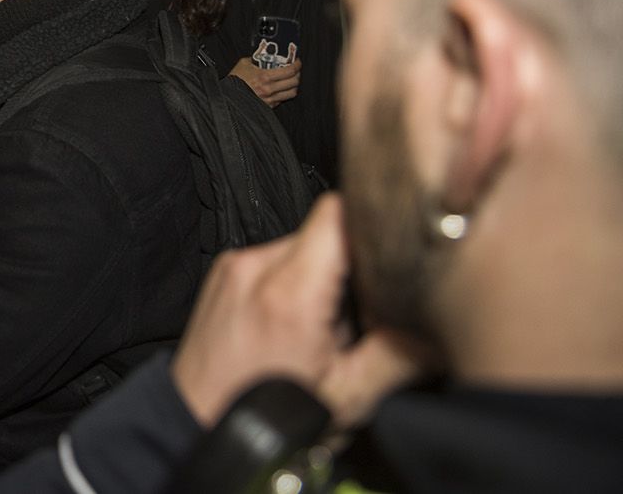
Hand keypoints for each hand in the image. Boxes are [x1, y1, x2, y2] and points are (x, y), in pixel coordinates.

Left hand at [170, 195, 428, 430]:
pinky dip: (294, 284)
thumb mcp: (348, 396)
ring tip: (321, 331)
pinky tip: (294, 327)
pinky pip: (275, 260)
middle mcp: (255, 267)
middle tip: (355, 322)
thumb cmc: (267, 418)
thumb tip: (442, 327)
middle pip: (325, 233)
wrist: (198, 426)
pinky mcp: (223, 274)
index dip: (374, 227)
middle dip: (351, 270)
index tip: (393, 259)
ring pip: (302, 246)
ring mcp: (234, 267)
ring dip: (322, 279)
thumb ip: (400, 354)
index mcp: (288, 291)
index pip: (338, 214)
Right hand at [229, 46, 301, 106]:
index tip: (297, 61)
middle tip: (295, 69)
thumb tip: (263, 55)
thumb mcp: (243, 64)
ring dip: (294, 85)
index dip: (297, 64)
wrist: (226, 96)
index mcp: (265, 77)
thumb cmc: (233, 81)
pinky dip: (284, 93)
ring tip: (291, 80)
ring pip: (292, 92)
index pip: (290, 70)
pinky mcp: (268, 106)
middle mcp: (270, 89)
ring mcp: (270, 99)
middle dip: (298, 74)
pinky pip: (282, 100)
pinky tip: (281, 89)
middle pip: (294, 82)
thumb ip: (255, 59)